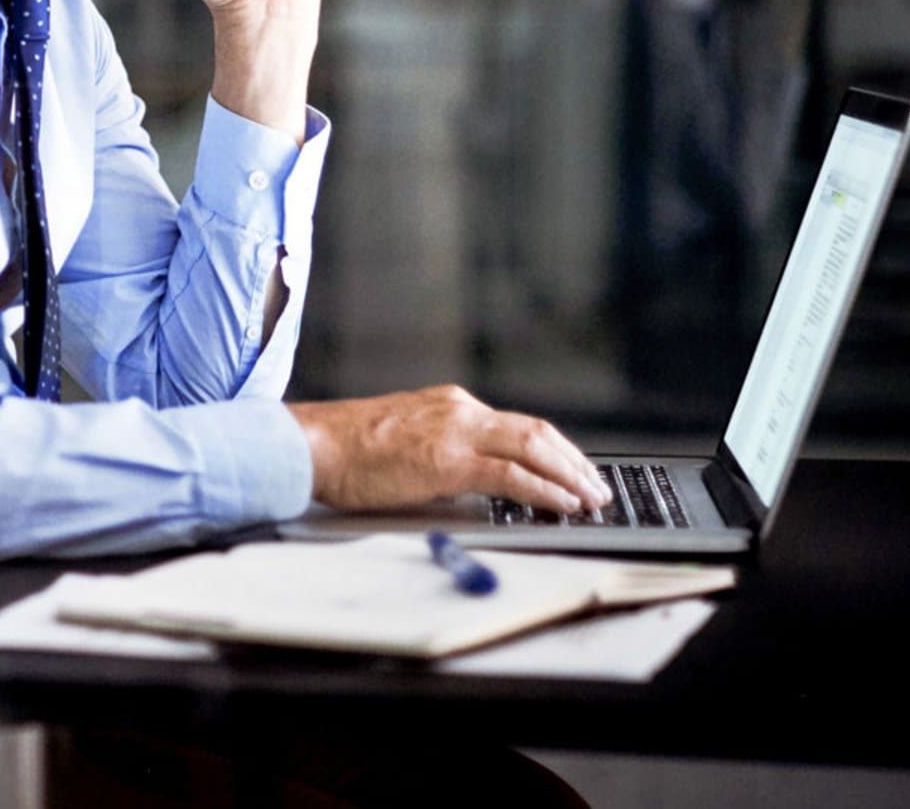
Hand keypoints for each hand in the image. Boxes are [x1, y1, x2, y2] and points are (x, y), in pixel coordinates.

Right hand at [287, 386, 612, 515]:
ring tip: (590, 498)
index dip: (553, 449)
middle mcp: (461, 411)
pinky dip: (545, 489)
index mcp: (451, 406)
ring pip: (534, 447)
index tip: (573, 469)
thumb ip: (440, 453)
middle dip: (573, 461)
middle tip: (596, 486)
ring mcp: (457, 432)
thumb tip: (468, 482)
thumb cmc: (346, 450)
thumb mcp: (405, 441)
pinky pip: (511, 475)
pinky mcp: (449, 461)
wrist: (314, 444)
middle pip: (537, 432)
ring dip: (569, 475)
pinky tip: (562, 504)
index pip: (517, 425)